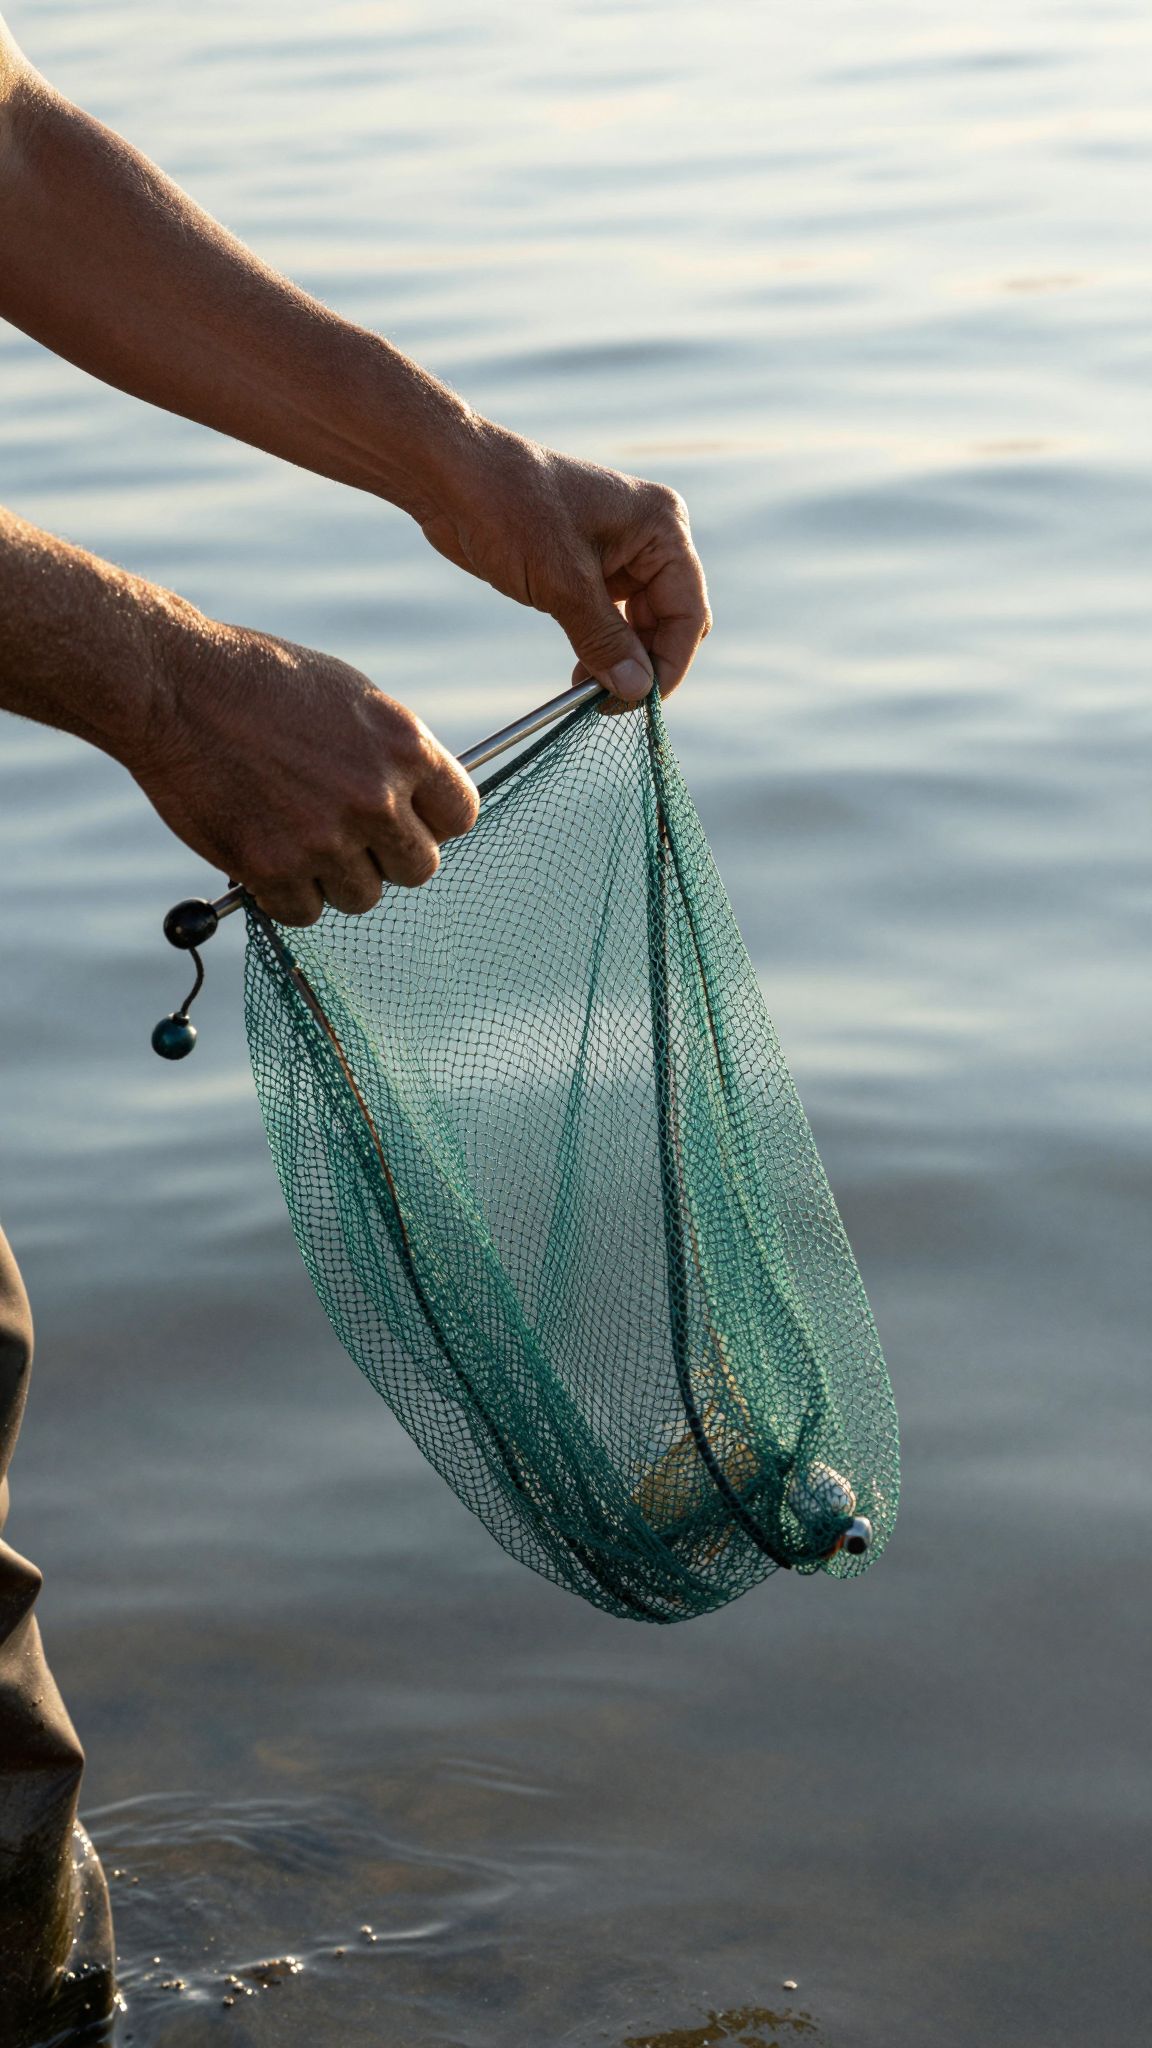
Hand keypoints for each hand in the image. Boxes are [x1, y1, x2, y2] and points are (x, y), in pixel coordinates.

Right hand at [128, 612, 477, 925]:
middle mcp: (375, 796)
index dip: (431, 824)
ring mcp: (325, 837)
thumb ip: (391, 754)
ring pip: (362, 896)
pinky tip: (264, 854)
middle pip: (418, 868)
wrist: (173, 687)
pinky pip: (303, 913)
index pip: (460, 817)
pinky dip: (284, 895)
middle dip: (386, 858)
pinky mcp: (273, 867)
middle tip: (346, 837)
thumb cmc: (258, 683)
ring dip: (333, 879)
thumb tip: (417, 806)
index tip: (405, 823)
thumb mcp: (349, 697)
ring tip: (295, 836)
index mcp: (405, 746)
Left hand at [419, 420, 711, 703]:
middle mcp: (650, 537)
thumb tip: (638, 691)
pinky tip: (580, 672)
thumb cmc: (509, 511)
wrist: (450, 476)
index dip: (669, 664)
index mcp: (661, 527)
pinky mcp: (589, 565)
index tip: (638, 704)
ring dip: (621, 660)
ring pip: (641, 624)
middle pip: (670, 620)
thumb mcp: (562, 583)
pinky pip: (612, 618)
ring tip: (588, 692)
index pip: (687, 611)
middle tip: (609, 704)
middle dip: (645, 664)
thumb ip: (605, 639)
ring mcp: (621, 551)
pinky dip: (601, 647)